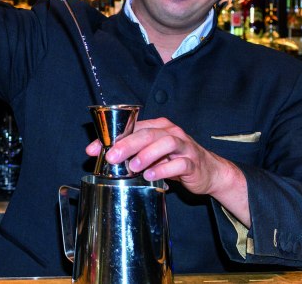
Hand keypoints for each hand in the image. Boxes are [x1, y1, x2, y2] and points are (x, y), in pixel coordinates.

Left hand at [85, 117, 249, 225]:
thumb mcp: (152, 154)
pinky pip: (179, 164)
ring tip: (132, 167)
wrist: (208, 171)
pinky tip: (151, 176)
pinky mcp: (192, 162)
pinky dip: (163, 169)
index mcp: (158, 126)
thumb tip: (103, 156)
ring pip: (165, 143)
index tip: (93, 150)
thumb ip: (132, 152)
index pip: (131, 128)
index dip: (110, 138)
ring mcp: (183, 146)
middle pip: (147, 134)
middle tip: (111, 157)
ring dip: (146, 155)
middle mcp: (171, 132)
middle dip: (126, 145)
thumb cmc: (175, 160)